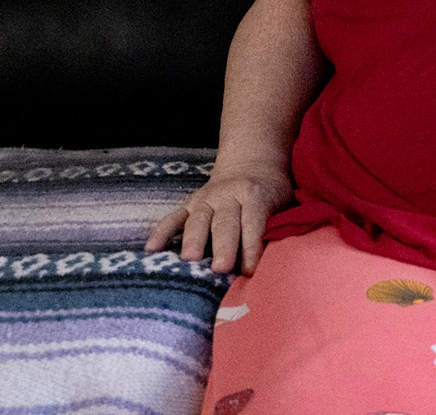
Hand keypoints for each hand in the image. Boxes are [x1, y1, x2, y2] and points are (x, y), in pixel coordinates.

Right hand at [144, 158, 292, 274]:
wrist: (252, 164)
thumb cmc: (271, 192)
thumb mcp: (283, 202)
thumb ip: (279, 224)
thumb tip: (280, 258)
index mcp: (255, 195)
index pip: (254, 223)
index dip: (252, 247)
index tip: (251, 272)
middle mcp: (228, 195)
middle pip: (225, 223)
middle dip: (223, 246)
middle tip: (220, 268)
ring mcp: (206, 199)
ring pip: (198, 220)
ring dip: (193, 239)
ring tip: (189, 259)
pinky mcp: (189, 204)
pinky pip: (173, 217)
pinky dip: (161, 232)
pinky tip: (152, 250)